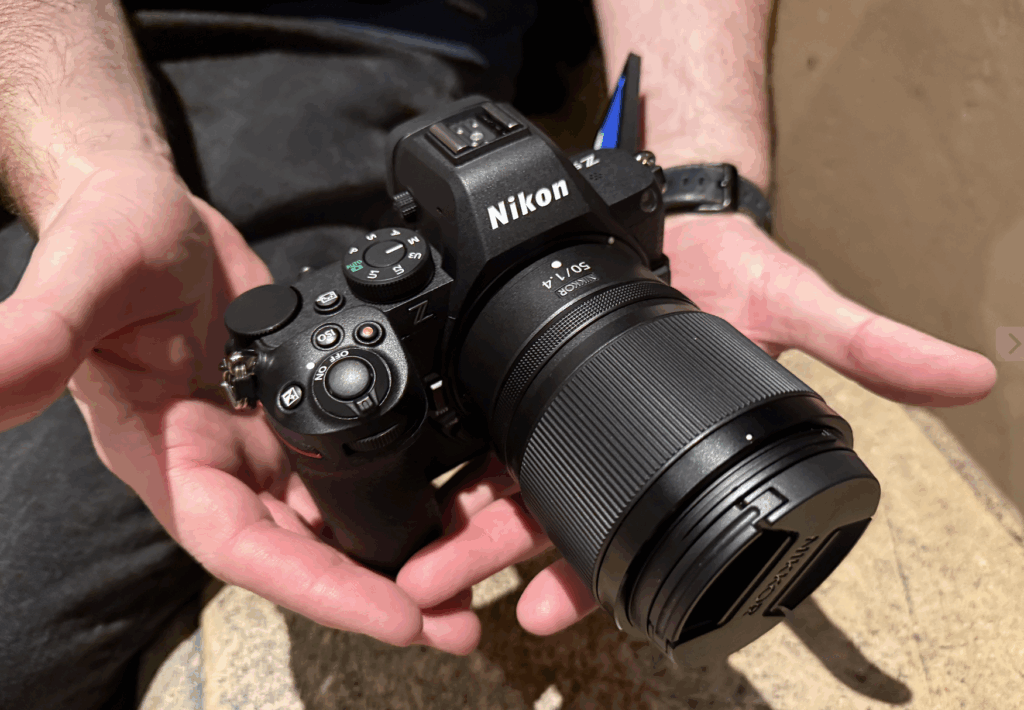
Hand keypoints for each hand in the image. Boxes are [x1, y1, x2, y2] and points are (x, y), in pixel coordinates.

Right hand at [0, 152, 480, 653]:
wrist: (149, 210)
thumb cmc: (104, 238)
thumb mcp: (79, 282)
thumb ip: (38, 338)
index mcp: (167, 457)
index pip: (242, 549)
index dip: (316, 589)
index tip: (397, 618)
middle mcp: (218, 464)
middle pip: (303, 550)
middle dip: (378, 593)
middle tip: (460, 623)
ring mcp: (260, 439)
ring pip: (334, 512)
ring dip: (399, 548)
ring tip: (475, 574)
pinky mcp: (293, 408)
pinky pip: (351, 458)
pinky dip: (398, 481)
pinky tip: (448, 495)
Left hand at [397, 212, 997, 643]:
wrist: (681, 216)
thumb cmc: (738, 271)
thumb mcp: (800, 305)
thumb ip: (870, 345)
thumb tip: (972, 377)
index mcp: (664, 453)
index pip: (627, 531)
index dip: (588, 578)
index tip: (548, 612)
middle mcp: (609, 448)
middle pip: (548, 524)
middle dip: (498, 568)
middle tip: (441, 602)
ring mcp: (560, 418)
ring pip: (504, 492)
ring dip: (461, 534)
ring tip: (414, 571)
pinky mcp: (522, 383)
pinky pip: (483, 434)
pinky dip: (451, 469)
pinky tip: (414, 495)